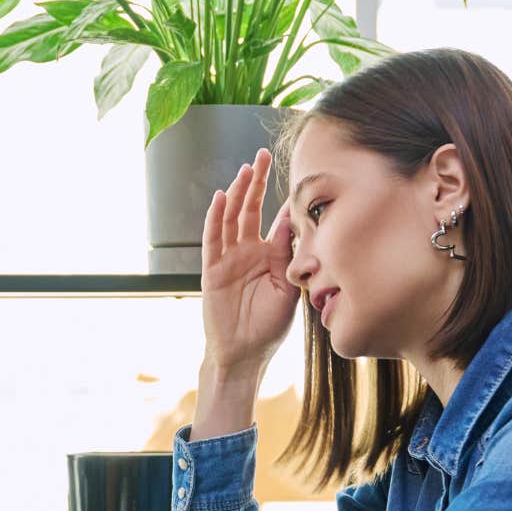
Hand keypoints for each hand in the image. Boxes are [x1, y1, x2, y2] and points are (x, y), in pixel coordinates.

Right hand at [202, 147, 299, 372]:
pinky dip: (216, 218)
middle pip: (251, 210)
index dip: (286, 202)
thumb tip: (294, 223)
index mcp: (270, 257)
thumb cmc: (268, 327)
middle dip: (257, 183)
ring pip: (232, 218)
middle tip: (262, 155)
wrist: (245, 355)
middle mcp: (248, 252)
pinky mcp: (212, 270)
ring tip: (245, 168)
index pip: (278, 222)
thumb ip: (289, 256)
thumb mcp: (288, 289)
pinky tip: (221, 197)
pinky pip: (213, 239)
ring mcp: (229, 259)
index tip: (299, 178)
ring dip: (238, 193)